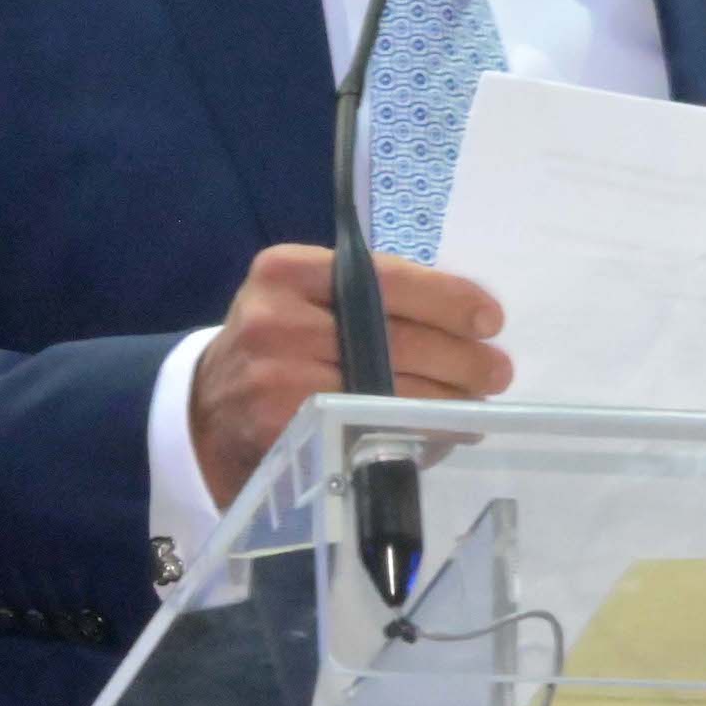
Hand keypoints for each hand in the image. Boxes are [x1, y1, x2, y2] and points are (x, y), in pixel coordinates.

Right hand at [190, 244, 508, 507]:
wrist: (208, 411)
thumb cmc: (279, 344)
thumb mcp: (305, 300)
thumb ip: (368, 298)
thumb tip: (467, 323)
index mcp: (286, 271)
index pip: (382, 277)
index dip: (446, 299)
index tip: (490, 319)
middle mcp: (275, 319)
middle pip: (390, 337)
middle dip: (459, 358)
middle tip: (498, 372)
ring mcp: (276, 378)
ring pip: (386, 389)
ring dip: (446, 401)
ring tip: (478, 405)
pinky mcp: (284, 430)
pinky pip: (368, 430)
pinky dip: (414, 434)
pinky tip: (442, 434)